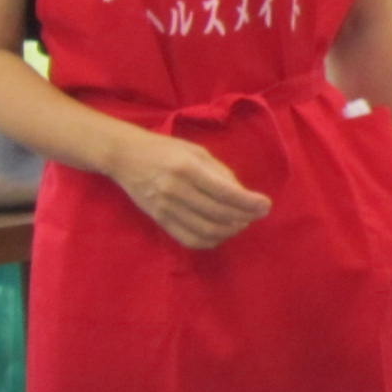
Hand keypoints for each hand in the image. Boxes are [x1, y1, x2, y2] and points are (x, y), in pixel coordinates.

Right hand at [110, 131, 271, 249]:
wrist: (125, 158)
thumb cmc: (166, 150)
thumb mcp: (196, 152)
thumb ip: (220, 172)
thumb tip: (243, 195)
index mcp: (187, 168)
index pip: (224, 192)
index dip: (248, 202)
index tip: (266, 205)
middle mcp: (176, 190)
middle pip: (218, 214)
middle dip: (244, 217)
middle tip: (257, 214)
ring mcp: (166, 208)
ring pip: (205, 230)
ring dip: (230, 231)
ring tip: (242, 222)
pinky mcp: (160, 220)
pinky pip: (189, 239)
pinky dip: (211, 240)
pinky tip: (222, 233)